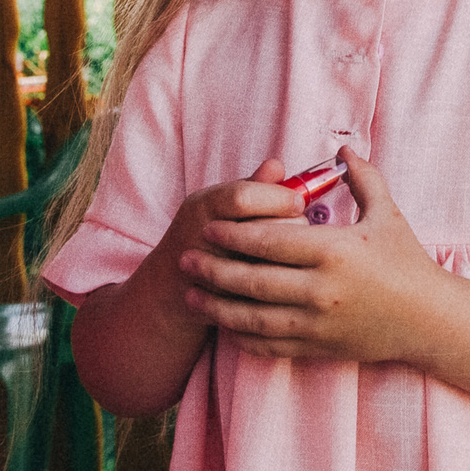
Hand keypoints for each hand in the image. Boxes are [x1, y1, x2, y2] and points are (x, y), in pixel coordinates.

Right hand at [157, 159, 309, 321]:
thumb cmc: (201, 236)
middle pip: (260, 231)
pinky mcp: (221, 304)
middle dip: (290, 227)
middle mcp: (201, 239)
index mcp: (201, 208)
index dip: (277, 198)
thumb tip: (277, 166)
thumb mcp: (217, 204)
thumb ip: (250, 186)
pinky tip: (283, 274)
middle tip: (300, 226)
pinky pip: (263, 294)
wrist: (169, 290)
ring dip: (289, 256)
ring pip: (267, 264)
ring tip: (291, 249)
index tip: (298, 202)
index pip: (242, 198)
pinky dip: (280, 282)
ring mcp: (208, 275)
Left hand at [178, 147, 442, 364]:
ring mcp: (317, 323)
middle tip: (185, 259)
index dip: (233, 234)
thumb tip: (341, 148)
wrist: (429, 320)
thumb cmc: (407, 262)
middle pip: (252, 280)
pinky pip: (270, 345)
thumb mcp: (387, 213)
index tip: (209, 227)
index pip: (269, 241)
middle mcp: (321, 290)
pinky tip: (225, 325)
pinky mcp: (319, 348)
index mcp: (334, 251)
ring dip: (216, 307)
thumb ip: (362, 177)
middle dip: (213, 270)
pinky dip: (242, 336)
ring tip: (190, 296)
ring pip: (252, 318)